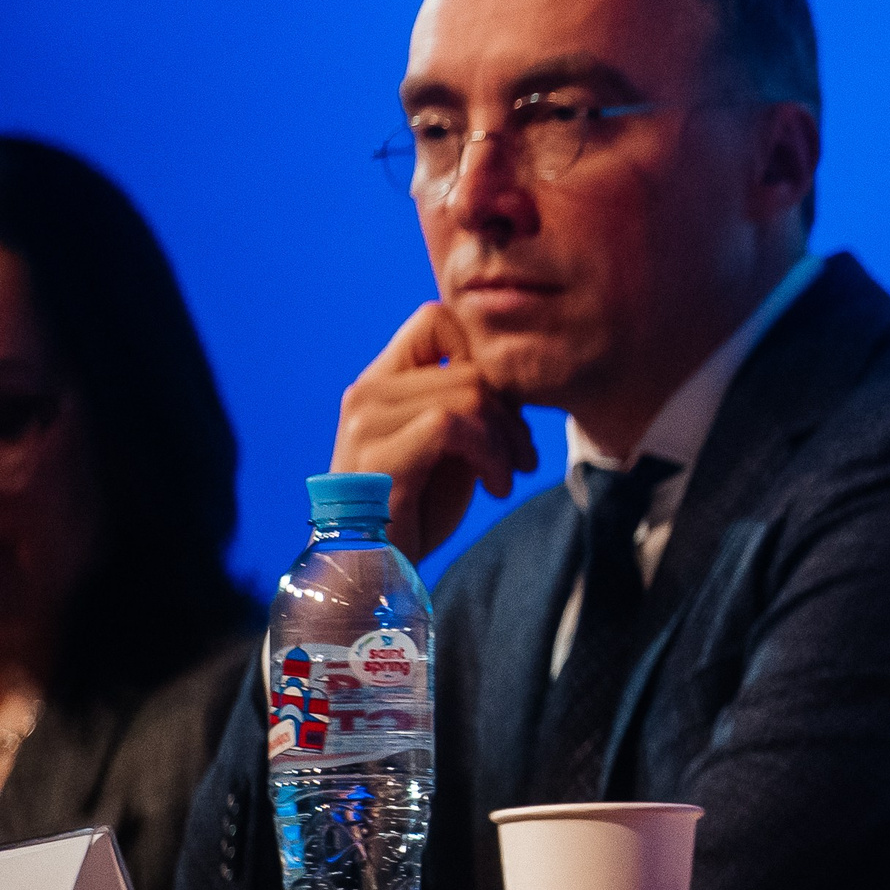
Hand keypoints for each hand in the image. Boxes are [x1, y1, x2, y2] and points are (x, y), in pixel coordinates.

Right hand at [333, 303, 537, 559]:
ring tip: (508, 473)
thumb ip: (470, 400)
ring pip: (470, 394)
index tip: (508, 408)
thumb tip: (515, 370)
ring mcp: (366, 423)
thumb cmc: (419, 507)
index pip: (436, 319)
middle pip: (470, 365)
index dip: (485, 354)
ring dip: (507, 439)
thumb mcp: (452, 442)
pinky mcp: (377, 457)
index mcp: (381, 381)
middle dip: (512, 412)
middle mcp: (366, 393)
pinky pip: (453, 426)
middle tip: (523, 455)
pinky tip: (495, 487)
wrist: (379, 570)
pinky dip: (491, 455)